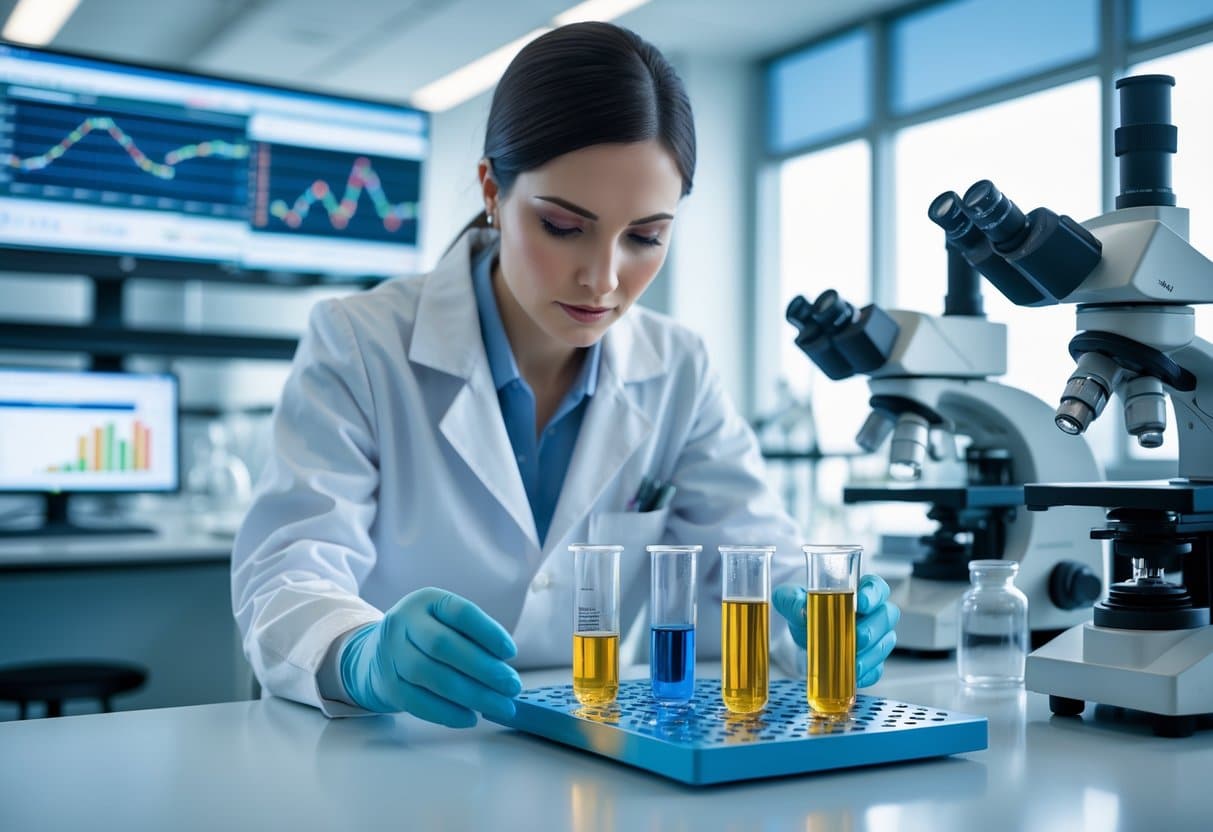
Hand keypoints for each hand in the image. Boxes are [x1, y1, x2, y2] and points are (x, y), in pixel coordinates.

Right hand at [339, 587, 522, 726]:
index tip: (511, 653)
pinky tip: (470, 718)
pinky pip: (418, 702)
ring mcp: (391, 653)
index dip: (488, 632)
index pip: (460, 612)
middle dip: (484, 669)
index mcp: (426, 601)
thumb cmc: (427, 638)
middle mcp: (403, 622)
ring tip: (499, 706)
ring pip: (431, 676)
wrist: (377, 654)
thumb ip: (473, 639)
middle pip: (444, 646)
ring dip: (471, 695)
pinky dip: (447, 713)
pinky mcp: (387, 684)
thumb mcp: (445, 623)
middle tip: (512, 686)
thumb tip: (504, 669)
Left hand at [772, 574, 898, 687]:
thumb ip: (792, 599)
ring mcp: (877, 636)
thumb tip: (802, 610)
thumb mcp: (791, 598)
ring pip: (886, 642)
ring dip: (871, 653)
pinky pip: (878, 668)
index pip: (877, 587)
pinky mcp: (873, 660)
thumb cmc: (805, 609)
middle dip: (873, 628)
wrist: (804, 634)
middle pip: (887, 615)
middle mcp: (873, 612)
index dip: (874, 594)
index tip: (862, 603)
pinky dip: (867, 673)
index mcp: (859, 590)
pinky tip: (854, 674)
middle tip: (857, 636)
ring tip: (852, 660)